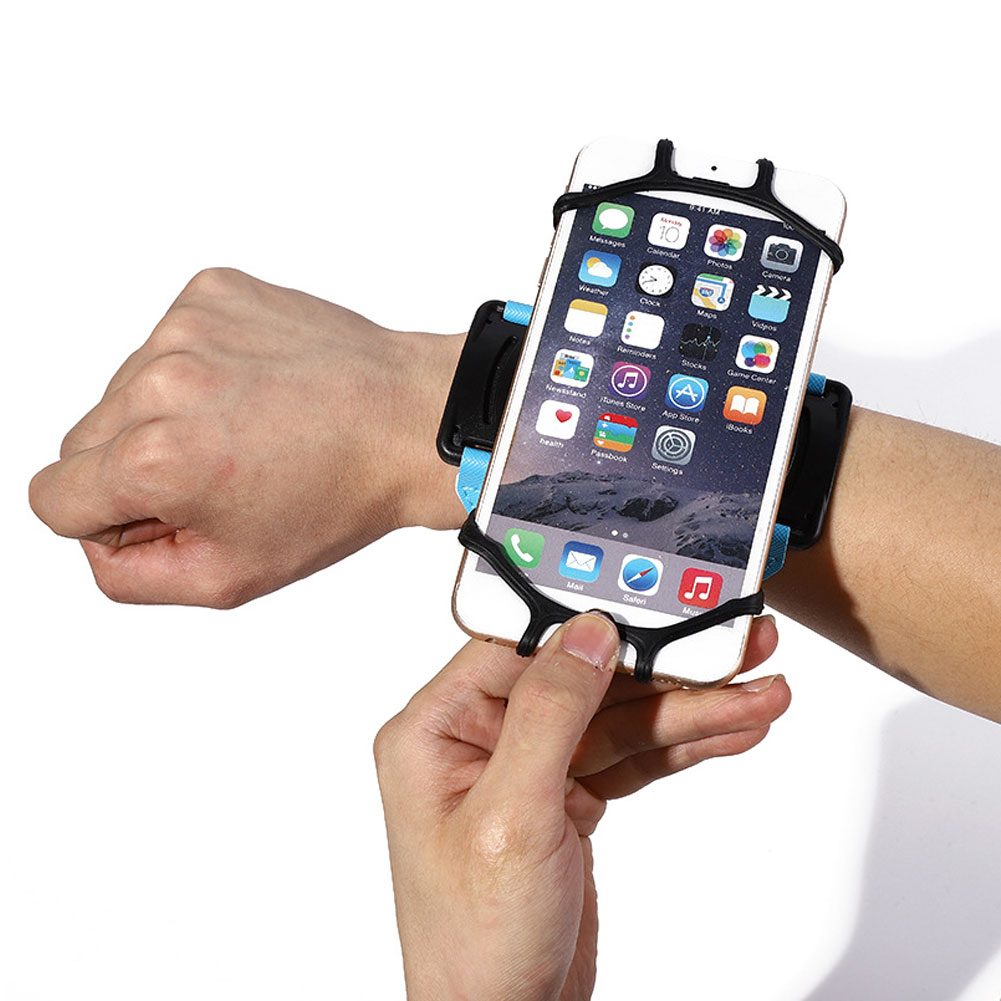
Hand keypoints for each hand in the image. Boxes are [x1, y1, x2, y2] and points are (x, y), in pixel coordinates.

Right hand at [29, 268, 462, 605]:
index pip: (52, 498)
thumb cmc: (338, 497)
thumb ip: (130, 576)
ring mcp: (186, 327)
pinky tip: (255, 390)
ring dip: (166, 417)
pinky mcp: (212, 292)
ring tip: (247, 431)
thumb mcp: (230, 577)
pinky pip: (166, 343)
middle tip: (218, 476)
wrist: (408, 421)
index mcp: (155, 459)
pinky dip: (198, 370)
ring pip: (121, 390)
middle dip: (133, 468)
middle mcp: (158, 381)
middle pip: (80, 441)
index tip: (167, 512)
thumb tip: (96, 538)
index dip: (105, 520)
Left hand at [375, 614, 788, 1000]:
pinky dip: (683, 745)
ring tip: (762, 695)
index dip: (595, 621)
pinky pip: (632, 756)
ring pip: (620, 718)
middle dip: (668, 669)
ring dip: (693, 708)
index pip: (521, 644)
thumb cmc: (474, 941)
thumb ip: (548, 715)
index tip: (661, 603)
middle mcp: (480, 738)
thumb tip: (586, 630)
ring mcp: (529, 768)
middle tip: (738, 647)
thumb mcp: (511, 819)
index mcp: (437, 729)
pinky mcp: (568, 797)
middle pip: (586, 679)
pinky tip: (732, 731)